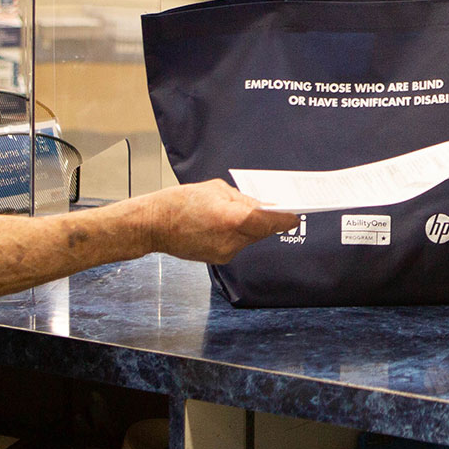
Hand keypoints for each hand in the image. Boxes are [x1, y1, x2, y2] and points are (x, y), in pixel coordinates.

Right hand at [145, 180, 299, 263]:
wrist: (152, 226)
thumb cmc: (180, 202)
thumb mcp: (216, 190)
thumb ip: (242, 199)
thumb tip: (261, 206)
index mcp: (231, 219)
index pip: (268, 222)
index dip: (284, 219)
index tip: (296, 214)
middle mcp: (230, 240)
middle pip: (261, 231)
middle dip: (267, 220)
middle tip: (273, 207)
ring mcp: (224, 252)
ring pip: (250, 238)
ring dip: (251, 226)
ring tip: (239, 212)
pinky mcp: (218, 259)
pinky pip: (237, 244)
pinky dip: (238, 234)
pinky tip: (226, 223)